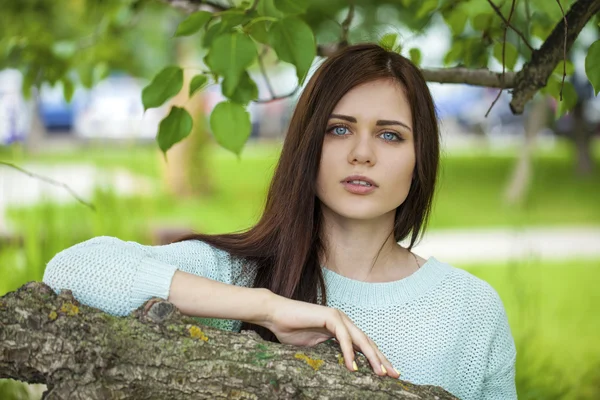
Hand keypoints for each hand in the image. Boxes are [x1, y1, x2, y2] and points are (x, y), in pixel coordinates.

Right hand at [261, 292, 398, 377]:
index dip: (376, 359)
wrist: (275, 316)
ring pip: (360, 340)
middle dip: (382, 359)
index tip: (388, 375)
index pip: (364, 346)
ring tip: (380, 373)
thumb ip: (330, 355)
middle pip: (368, 342)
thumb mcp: (315, 349)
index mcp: (341, 328)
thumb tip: (343, 371)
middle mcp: (343, 321)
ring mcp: (338, 317)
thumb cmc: (291, 331)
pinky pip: (343, 337)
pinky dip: (349, 352)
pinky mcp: (330, 316)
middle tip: (395, 375)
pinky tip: (352, 367)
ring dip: (371, 357)